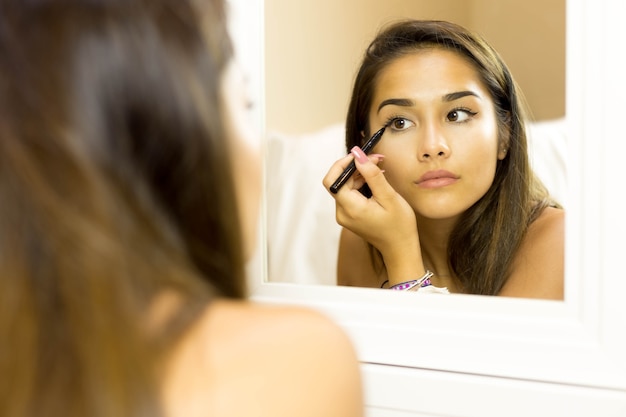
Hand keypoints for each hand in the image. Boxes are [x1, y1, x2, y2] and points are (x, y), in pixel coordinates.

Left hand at [322, 147, 423, 280]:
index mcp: (350, 209)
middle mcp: (342, 213)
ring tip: (378, 166)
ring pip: (344, 186)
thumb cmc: (399, 225)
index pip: (333, 180)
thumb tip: (358, 154)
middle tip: (376, 158)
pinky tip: (375, 179)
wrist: (400, 248)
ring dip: (359, 174)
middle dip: (354, 166)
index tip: (360, 154)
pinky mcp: (350, 216)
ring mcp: (345, 215)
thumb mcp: (389, 197)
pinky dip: (360, 184)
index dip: (344, 164)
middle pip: (338, 182)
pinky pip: (350, 194)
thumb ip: (372, 174)